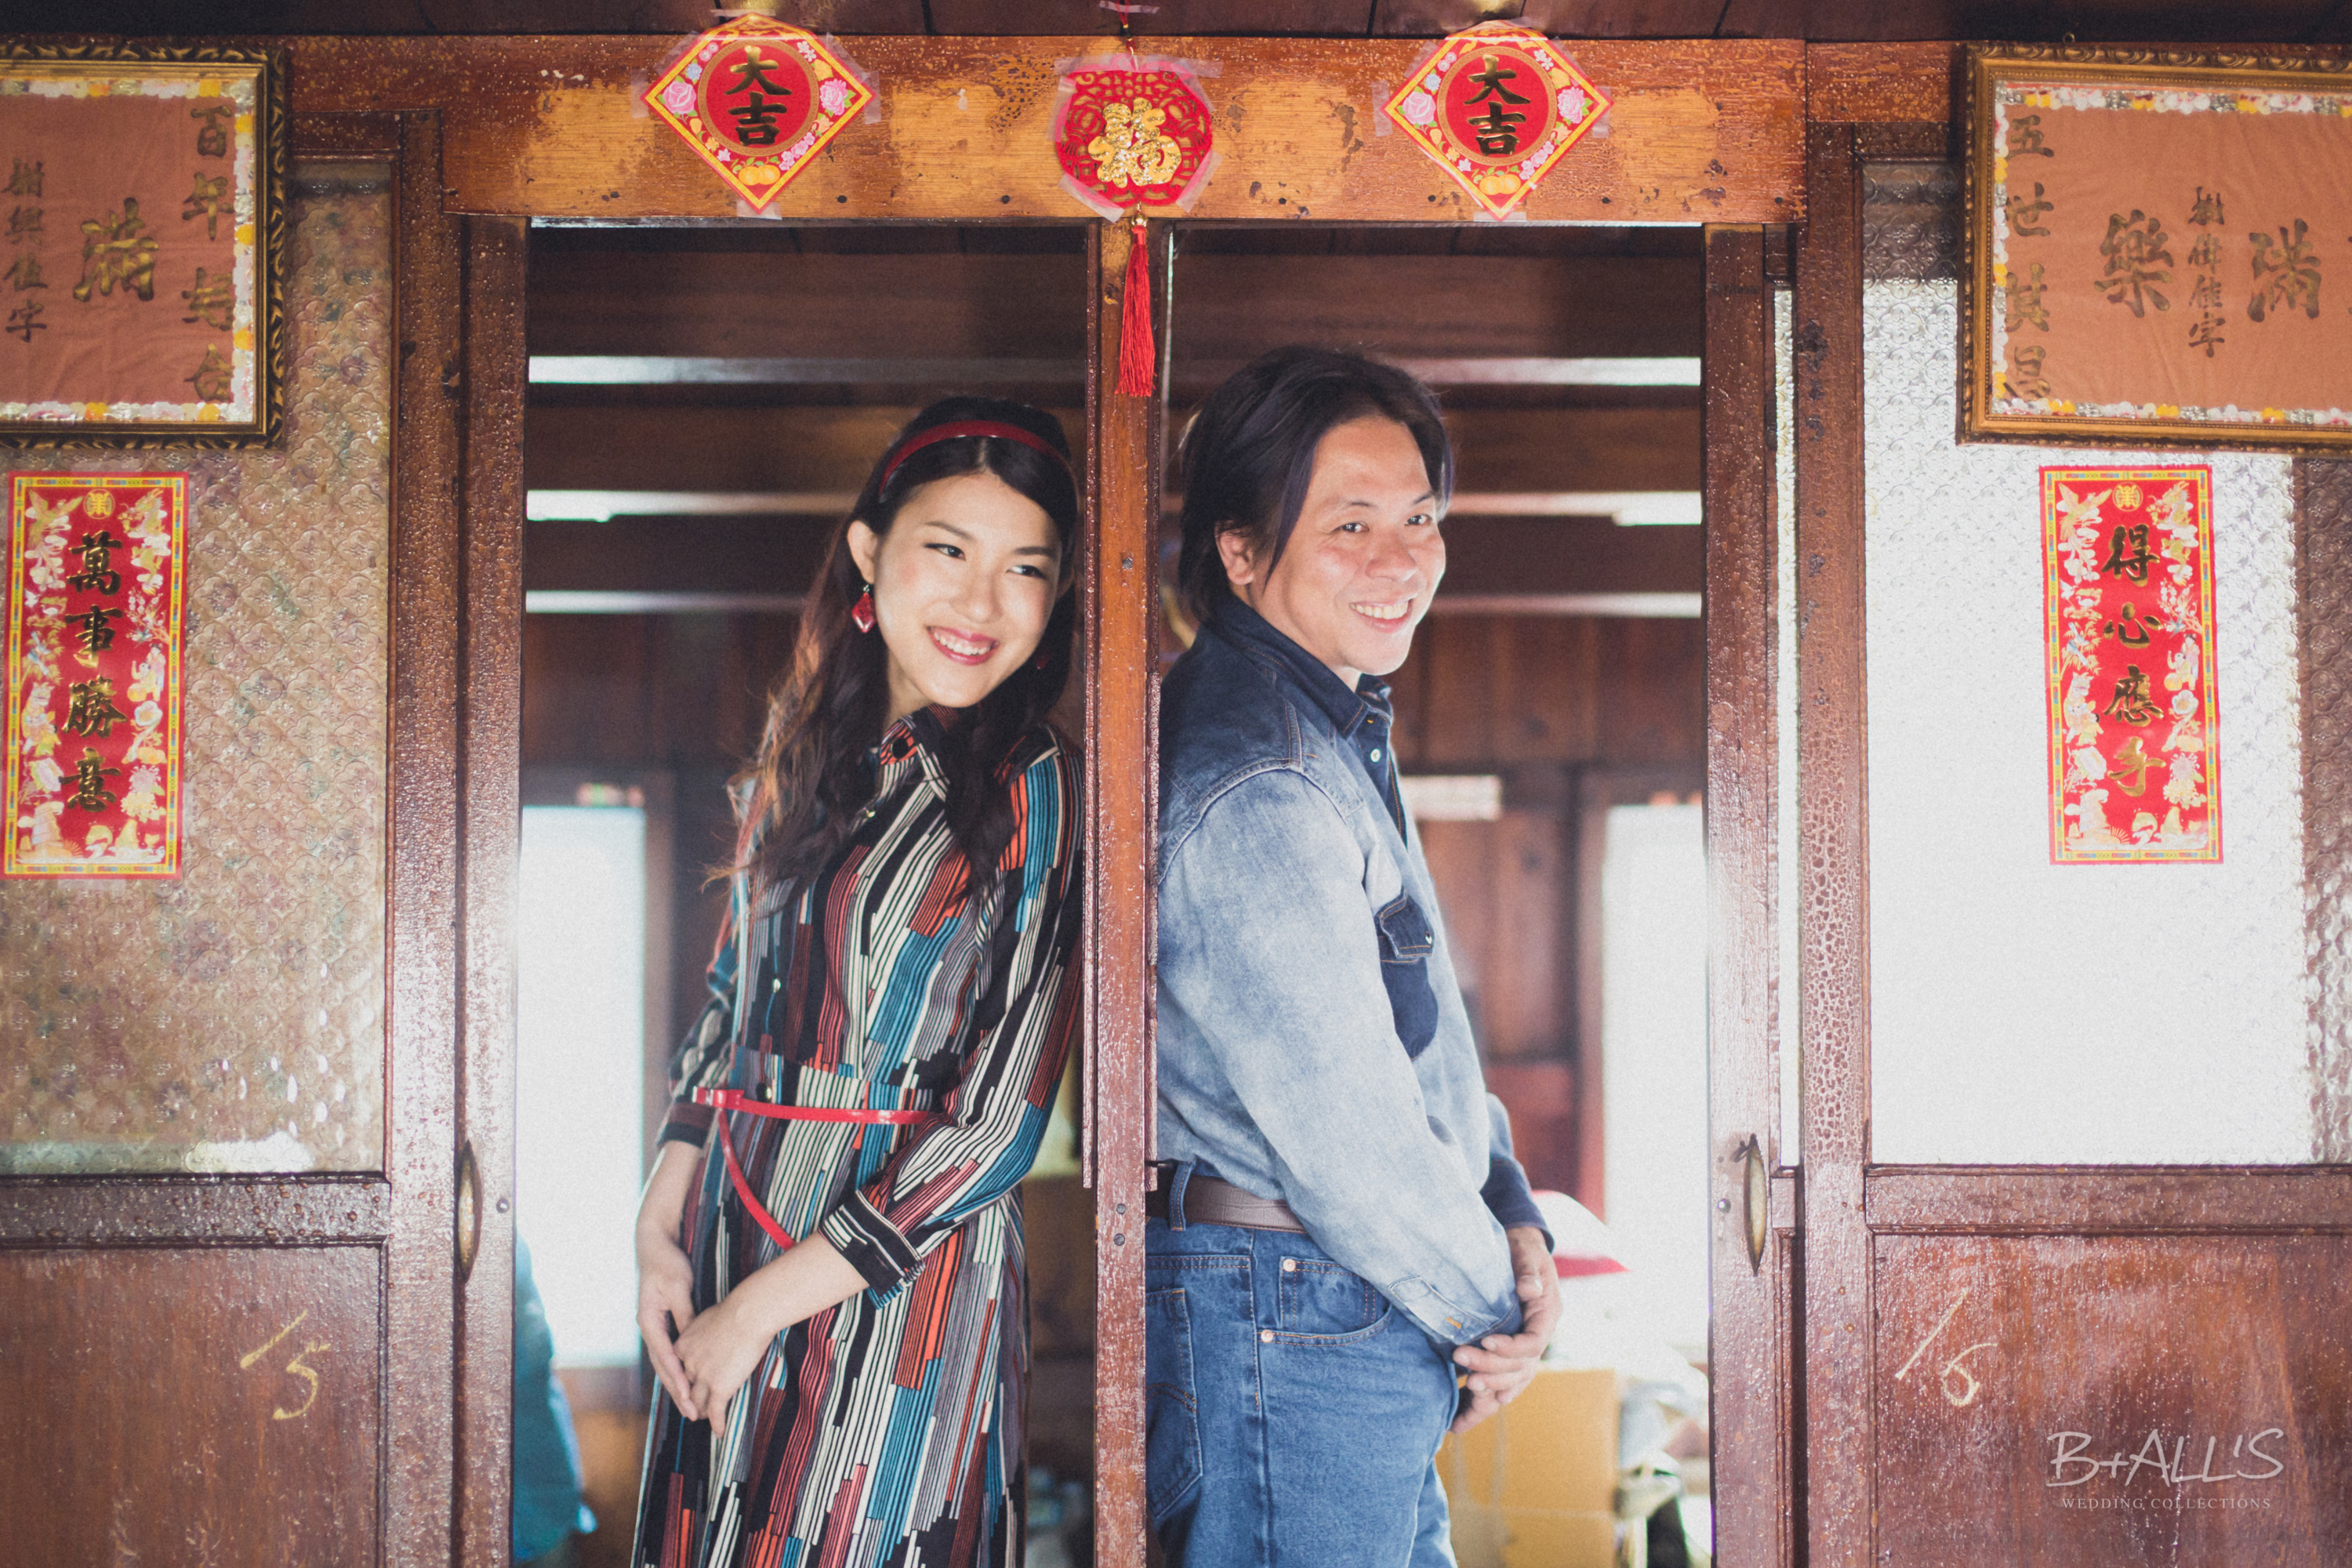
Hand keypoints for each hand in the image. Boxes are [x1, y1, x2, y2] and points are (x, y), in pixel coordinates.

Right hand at [635, 1142, 705, 1418]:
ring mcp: (654, 1326)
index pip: (665, 1358)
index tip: (690, 1397)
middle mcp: (649, 1327)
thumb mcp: (677, 1287)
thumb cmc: (666, 1263)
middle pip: (663, 1367)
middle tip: (692, 1413)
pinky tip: (687, 1380)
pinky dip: (677, 1368)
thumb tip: (693, 1339)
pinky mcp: (661, 1322)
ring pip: (665, 1362)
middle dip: (677, 1391)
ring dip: (676, 1383)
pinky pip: (669, 1351)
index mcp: (650, 1321)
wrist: (653, 1244)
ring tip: (689, 1405)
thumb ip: (685, 1314)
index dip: (678, 1379)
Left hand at [672, 1289, 777, 1429]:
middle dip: (689, 1400)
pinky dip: (718, 1424)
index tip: (687, 1386)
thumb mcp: (708, 1316)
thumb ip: (704, 1329)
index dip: (683, 1381)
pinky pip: (717, 1411)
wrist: (748, 1314)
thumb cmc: (735, 1309)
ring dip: (702, 1413)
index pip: (678, 1370)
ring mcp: (703, 1377)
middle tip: (693, 1409)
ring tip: (706, 1419)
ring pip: (698, 1403)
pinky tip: (720, 1433)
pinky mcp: (720, 1387)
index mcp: (683, 1345)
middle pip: (686, 1389)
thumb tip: (709, 1327)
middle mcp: (688, 1364)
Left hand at [1449, 1225, 1561, 1434]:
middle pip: (1521, 1366)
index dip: (1511, 1348)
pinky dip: (1489, 1398)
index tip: (1485, 1341)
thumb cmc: (1521, 1248)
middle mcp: (1539, 1335)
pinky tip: (1469, 1411)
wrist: (1518, 1251)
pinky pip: (1504, 1383)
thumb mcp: (1525, 1252)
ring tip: (1464, 1393)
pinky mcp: (1510, 1354)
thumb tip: (1529, 1288)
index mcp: (1547, 1314)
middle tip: (1460, 1358)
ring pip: (1513, 1380)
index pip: (1534, 1342)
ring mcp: (1525, 1348)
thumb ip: (1528, 1270)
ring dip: (1489, 1389)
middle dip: (1491, 1367)